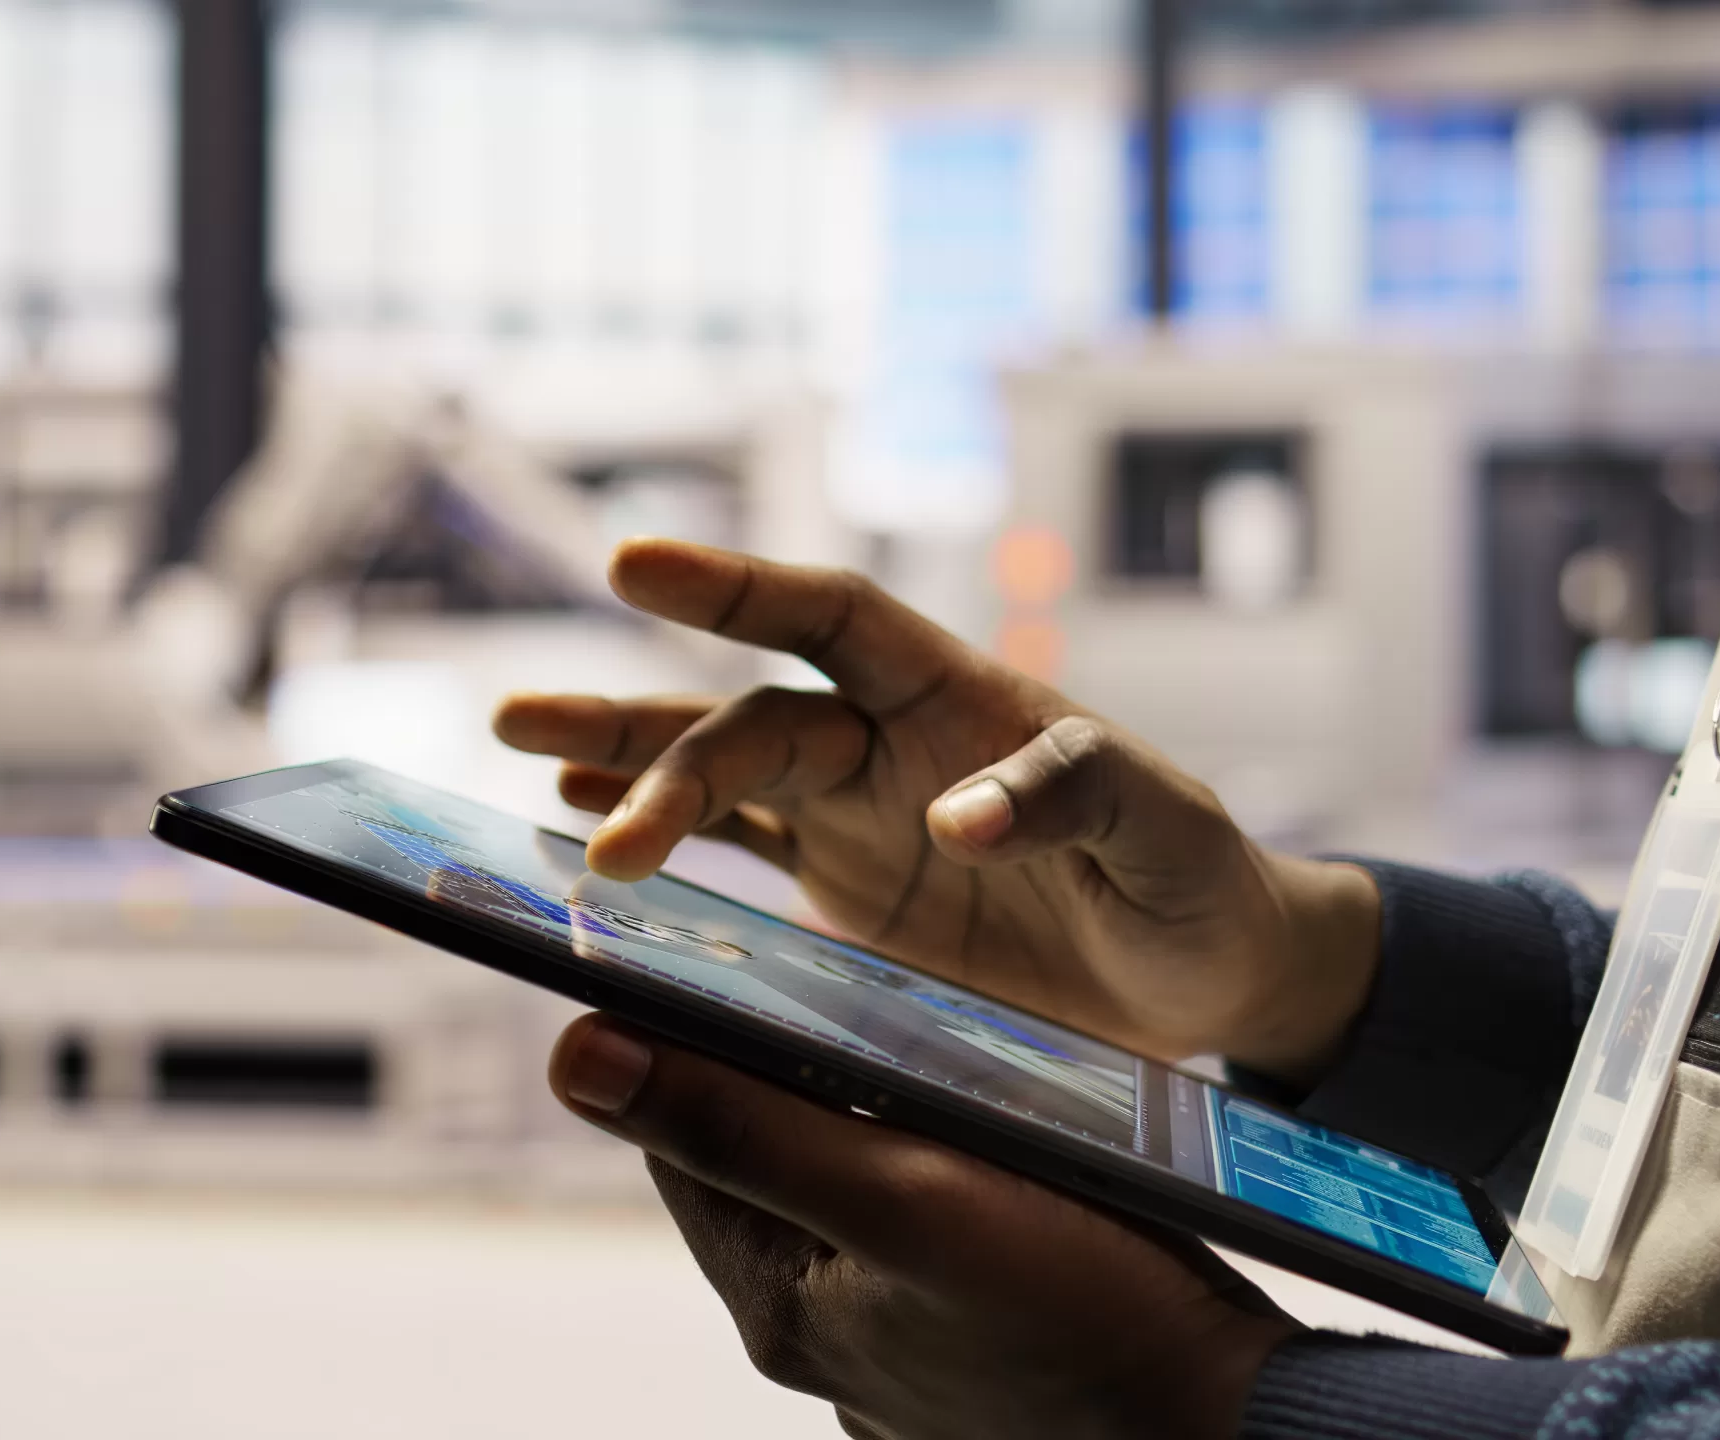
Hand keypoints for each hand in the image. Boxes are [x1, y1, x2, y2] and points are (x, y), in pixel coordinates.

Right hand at [494, 539, 1377, 1079]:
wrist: (1200, 972)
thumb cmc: (1196, 882)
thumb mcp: (1167, 835)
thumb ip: (1075, 802)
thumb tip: (952, 818)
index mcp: (961, 703)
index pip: (834, 617)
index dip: (736, 586)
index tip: (635, 564)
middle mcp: (890, 746)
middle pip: (749, 719)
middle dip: (651, 737)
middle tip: (553, 763)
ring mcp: (857, 817)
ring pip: (716, 771)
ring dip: (618, 755)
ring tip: (519, 738)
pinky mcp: (844, 894)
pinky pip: (731, 851)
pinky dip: (657, 833)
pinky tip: (576, 823)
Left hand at [551, 1015, 1297, 1439]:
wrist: (1230, 1426)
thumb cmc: (1083, 1309)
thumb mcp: (904, 1194)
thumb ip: (740, 1125)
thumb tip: (574, 1056)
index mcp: (777, 1298)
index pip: (682, 1131)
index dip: (693, 1031)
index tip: (726, 945)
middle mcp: (818, 1332)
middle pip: (761, 1159)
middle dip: (789, 1068)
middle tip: (848, 979)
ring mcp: (894, 1346)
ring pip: (847, 1189)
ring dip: (869, 1114)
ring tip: (932, 1048)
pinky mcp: (966, 1341)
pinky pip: (918, 1229)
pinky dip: (934, 1167)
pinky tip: (995, 1137)